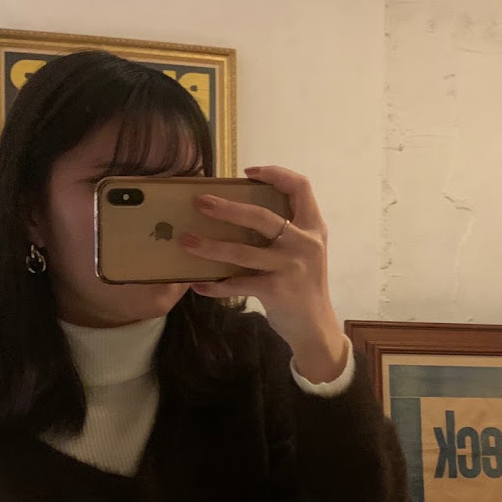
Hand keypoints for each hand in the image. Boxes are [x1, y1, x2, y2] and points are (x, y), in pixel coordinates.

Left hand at [179, 166, 346, 383]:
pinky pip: (238, 283)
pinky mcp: (277, 291)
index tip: (248, 173)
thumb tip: (235, 213)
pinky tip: (197, 284)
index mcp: (313, 227)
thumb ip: (285, 232)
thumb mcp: (304, 253)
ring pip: (243, 251)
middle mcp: (305, 243)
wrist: (316, 328)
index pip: (301, 187)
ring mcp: (291, 267)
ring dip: (210, 246)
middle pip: (262, 216)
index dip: (275, 174)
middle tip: (201, 203)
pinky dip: (215, 285)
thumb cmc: (302, 285)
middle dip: (227, 208)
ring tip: (186, 241)